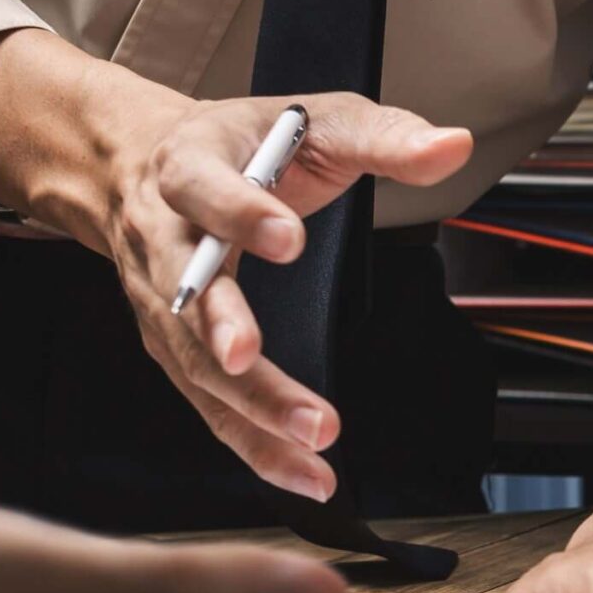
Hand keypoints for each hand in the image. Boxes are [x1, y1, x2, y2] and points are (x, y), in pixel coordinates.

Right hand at [0, 29, 474, 500]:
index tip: (287, 240)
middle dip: (223, 329)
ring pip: (193, 362)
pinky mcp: (172, 346)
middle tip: (254, 358)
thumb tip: (450, 146)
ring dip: (249, 406)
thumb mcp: (313, 119)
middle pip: (186, 290)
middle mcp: (163, 237)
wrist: (142, 162)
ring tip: (311, 441)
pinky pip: (207, 404)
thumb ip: (383, 135)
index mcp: (190, 167)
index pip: (207, 189)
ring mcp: (161, 299)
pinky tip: (302, 473)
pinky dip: (252, 444)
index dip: (242, 215)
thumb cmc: (241, 143)